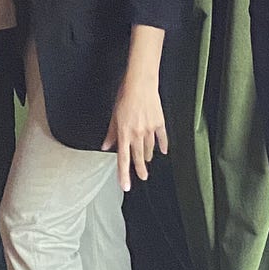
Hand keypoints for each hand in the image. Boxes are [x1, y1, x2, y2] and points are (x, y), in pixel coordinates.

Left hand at [103, 72, 167, 190]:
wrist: (140, 84)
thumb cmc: (125, 96)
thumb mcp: (113, 115)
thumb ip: (111, 133)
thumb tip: (105, 146)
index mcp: (124, 133)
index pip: (123, 159)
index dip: (124, 174)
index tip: (125, 185)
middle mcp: (137, 134)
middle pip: (138, 157)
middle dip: (140, 169)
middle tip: (143, 177)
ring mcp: (149, 130)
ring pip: (149, 148)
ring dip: (147, 156)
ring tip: (147, 161)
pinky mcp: (159, 123)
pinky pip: (162, 138)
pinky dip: (163, 145)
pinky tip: (163, 150)